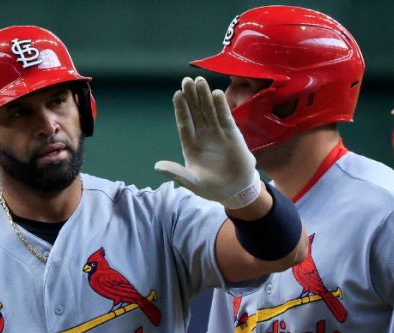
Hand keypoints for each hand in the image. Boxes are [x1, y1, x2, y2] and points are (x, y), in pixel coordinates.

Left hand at [155, 76, 263, 208]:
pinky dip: (221, 106)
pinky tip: (216, 93)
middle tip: (187, 80)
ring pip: (209, 111)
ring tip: (200, 80)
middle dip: (191, 97)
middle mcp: (203, 135)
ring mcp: (217, 133)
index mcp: (190, 145)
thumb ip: (176, 173)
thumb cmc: (212, 188)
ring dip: (205, 96)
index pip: (184, 123)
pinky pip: (225, 117)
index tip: (177, 94)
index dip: (181, 109)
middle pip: (196, 112)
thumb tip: (157, 167)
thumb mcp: (192, 182)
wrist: (236, 190)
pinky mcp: (232, 134)